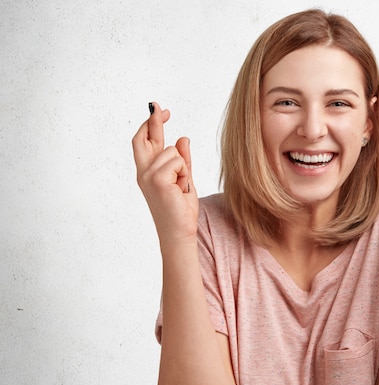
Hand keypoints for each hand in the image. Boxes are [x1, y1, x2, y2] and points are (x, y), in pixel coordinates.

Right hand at [132, 102, 198, 244]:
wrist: (179, 232)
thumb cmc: (180, 210)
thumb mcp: (184, 180)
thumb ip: (183, 161)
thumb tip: (183, 139)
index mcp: (147, 172)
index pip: (145, 142)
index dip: (152, 124)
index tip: (159, 110)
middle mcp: (143, 172)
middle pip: (143, 138)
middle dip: (153, 121)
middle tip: (160, 107)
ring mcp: (148, 175)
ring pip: (173, 151)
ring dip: (184, 167)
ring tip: (181, 187)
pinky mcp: (157, 179)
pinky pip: (179, 161)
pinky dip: (185, 174)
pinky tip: (181, 189)